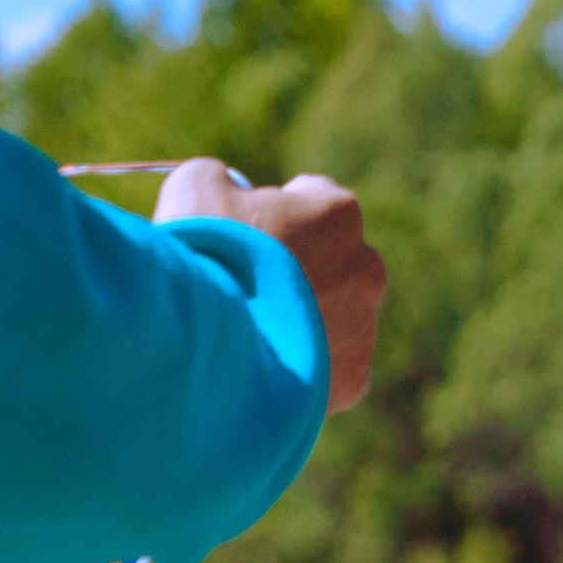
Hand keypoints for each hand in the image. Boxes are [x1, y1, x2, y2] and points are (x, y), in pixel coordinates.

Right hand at [155, 159, 384, 411]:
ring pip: (333, 316)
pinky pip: (329, 367)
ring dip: (300, 319)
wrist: (204, 345)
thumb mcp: (195, 188)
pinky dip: (301, 367)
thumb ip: (219, 180)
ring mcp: (363, 329)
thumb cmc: (203, 257)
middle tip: (243, 287)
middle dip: (296, 268)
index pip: (314, 197)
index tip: (244, 230)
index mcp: (338, 214)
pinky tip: (262, 367)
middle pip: (331, 260)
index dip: (273, 211)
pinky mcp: (351, 381)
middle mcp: (366, 269)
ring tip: (249, 334)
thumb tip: (222, 189)